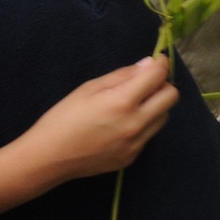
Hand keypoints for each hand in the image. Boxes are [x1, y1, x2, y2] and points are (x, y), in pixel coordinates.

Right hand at [21, 58, 178, 182]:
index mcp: (122, 103)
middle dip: (163, 84)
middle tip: (146, 82)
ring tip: (133, 103)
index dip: (160, 64)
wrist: (48, 158)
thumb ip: (123, 76)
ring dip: (156, 105)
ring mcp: (136, 144)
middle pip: (171, 97)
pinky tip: (121, 124)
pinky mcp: (132, 157)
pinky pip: (149, 134)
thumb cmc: (63, 118)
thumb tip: (148, 64)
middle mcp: (135, 124)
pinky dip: (143, 123)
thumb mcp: (89, 88)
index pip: (158, 77)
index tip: (157, 60)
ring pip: (164, 117)